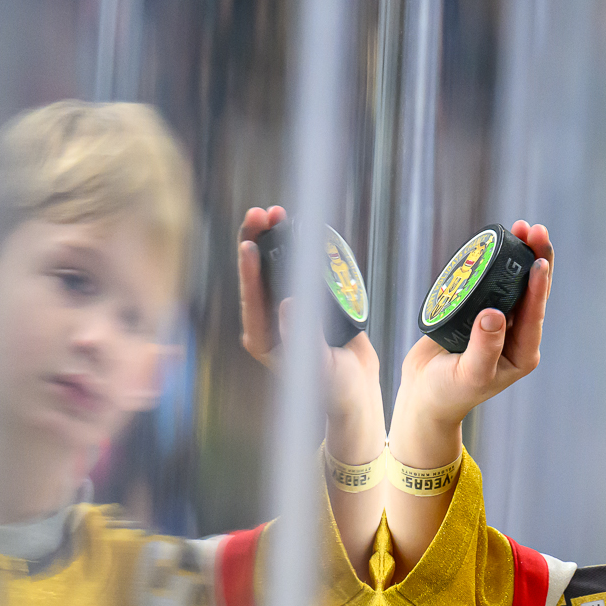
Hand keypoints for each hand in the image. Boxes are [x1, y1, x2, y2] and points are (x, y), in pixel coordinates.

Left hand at [236, 205, 382, 457]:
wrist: (357, 393)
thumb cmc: (335, 388)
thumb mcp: (319, 366)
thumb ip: (303, 336)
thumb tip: (287, 301)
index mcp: (262, 337)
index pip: (251, 298)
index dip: (249, 270)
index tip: (249, 245)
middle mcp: (269, 320)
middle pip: (257, 274)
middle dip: (258, 241)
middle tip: (261, 214)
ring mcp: (288, 309)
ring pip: (276, 267)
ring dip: (276, 239)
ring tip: (277, 212)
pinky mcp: (309, 303)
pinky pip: (301, 270)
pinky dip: (299, 247)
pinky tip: (300, 227)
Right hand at [394, 220, 552, 433]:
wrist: (423, 395)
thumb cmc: (447, 392)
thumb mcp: (468, 374)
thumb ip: (483, 347)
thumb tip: (495, 314)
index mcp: (522, 352)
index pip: (535, 313)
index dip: (539, 285)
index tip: (540, 260)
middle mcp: (515, 335)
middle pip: (531, 291)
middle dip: (536, 259)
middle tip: (535, 230)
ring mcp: (497, 322)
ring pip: (513, 283)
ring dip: (518, 255)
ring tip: (521, 228)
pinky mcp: (477, 312)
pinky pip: (489, 283)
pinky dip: (494, 262)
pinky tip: (495, 243)